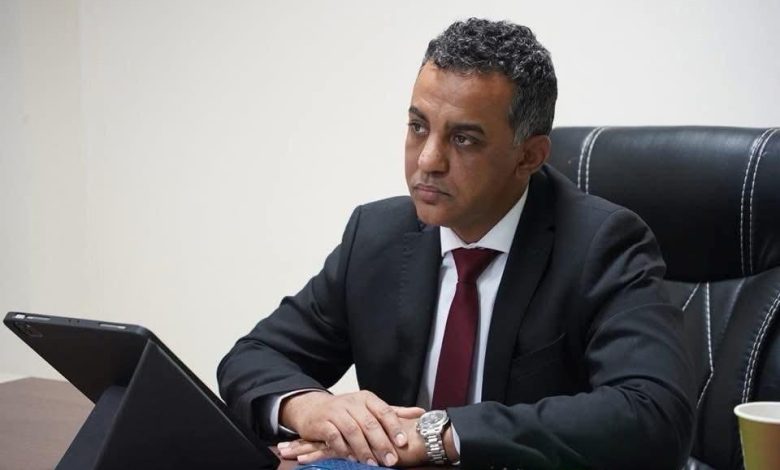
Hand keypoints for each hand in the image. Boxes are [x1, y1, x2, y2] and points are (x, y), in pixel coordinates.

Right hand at [278, 390, 424, 465]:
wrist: (313, 408)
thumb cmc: (346, 411)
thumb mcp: (370, 408)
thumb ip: (394, 412)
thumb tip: (420, 413)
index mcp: (366, 398)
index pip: (384, 411)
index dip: (394, 427)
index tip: (403, 442)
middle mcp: (352, 403)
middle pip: (369, 423)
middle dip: (381, 443)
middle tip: (391, 460)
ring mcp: (336, 412)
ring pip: (352, 430)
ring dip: (363, 449)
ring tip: (372, 463)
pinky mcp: (322, 423)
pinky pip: (334, 437)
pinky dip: (344, 449)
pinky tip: (351, 458)